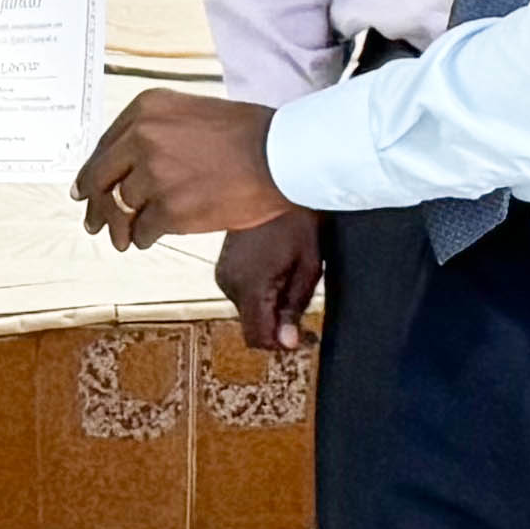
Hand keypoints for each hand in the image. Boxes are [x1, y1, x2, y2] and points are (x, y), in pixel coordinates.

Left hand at [75, 87, 291, 246]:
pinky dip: (143, 237)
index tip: (85, 189)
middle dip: (95, 205)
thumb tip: (128, 167)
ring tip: (122, 238)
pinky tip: (147, 239)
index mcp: (145, 110)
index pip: (104, 147)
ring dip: (119, 227)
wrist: (281, 155)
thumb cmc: (248, 134)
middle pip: (102, 179)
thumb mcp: (192, 113)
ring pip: (119, 208)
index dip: (91, 173)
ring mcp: (154, 175)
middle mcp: (142, 139)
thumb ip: (156, 133)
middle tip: (93, 221)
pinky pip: (143, 230)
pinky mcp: (169, 209)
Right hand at [211, 214, 324, 355]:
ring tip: (291, 284)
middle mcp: (230, 284)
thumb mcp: (307, 267)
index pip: (257, 337)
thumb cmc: (297, 222)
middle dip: (278, 326)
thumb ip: (294, 308)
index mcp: (250, 285)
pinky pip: (241, 295)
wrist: (274, 184)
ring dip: (269, 310)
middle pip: (252, 326)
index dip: (280, 344)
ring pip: (247, 312)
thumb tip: (287, 344)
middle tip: (304, 311)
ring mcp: (223, 275)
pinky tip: (276, 275)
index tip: (303, 336)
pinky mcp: (222, 268)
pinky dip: (258, 295)